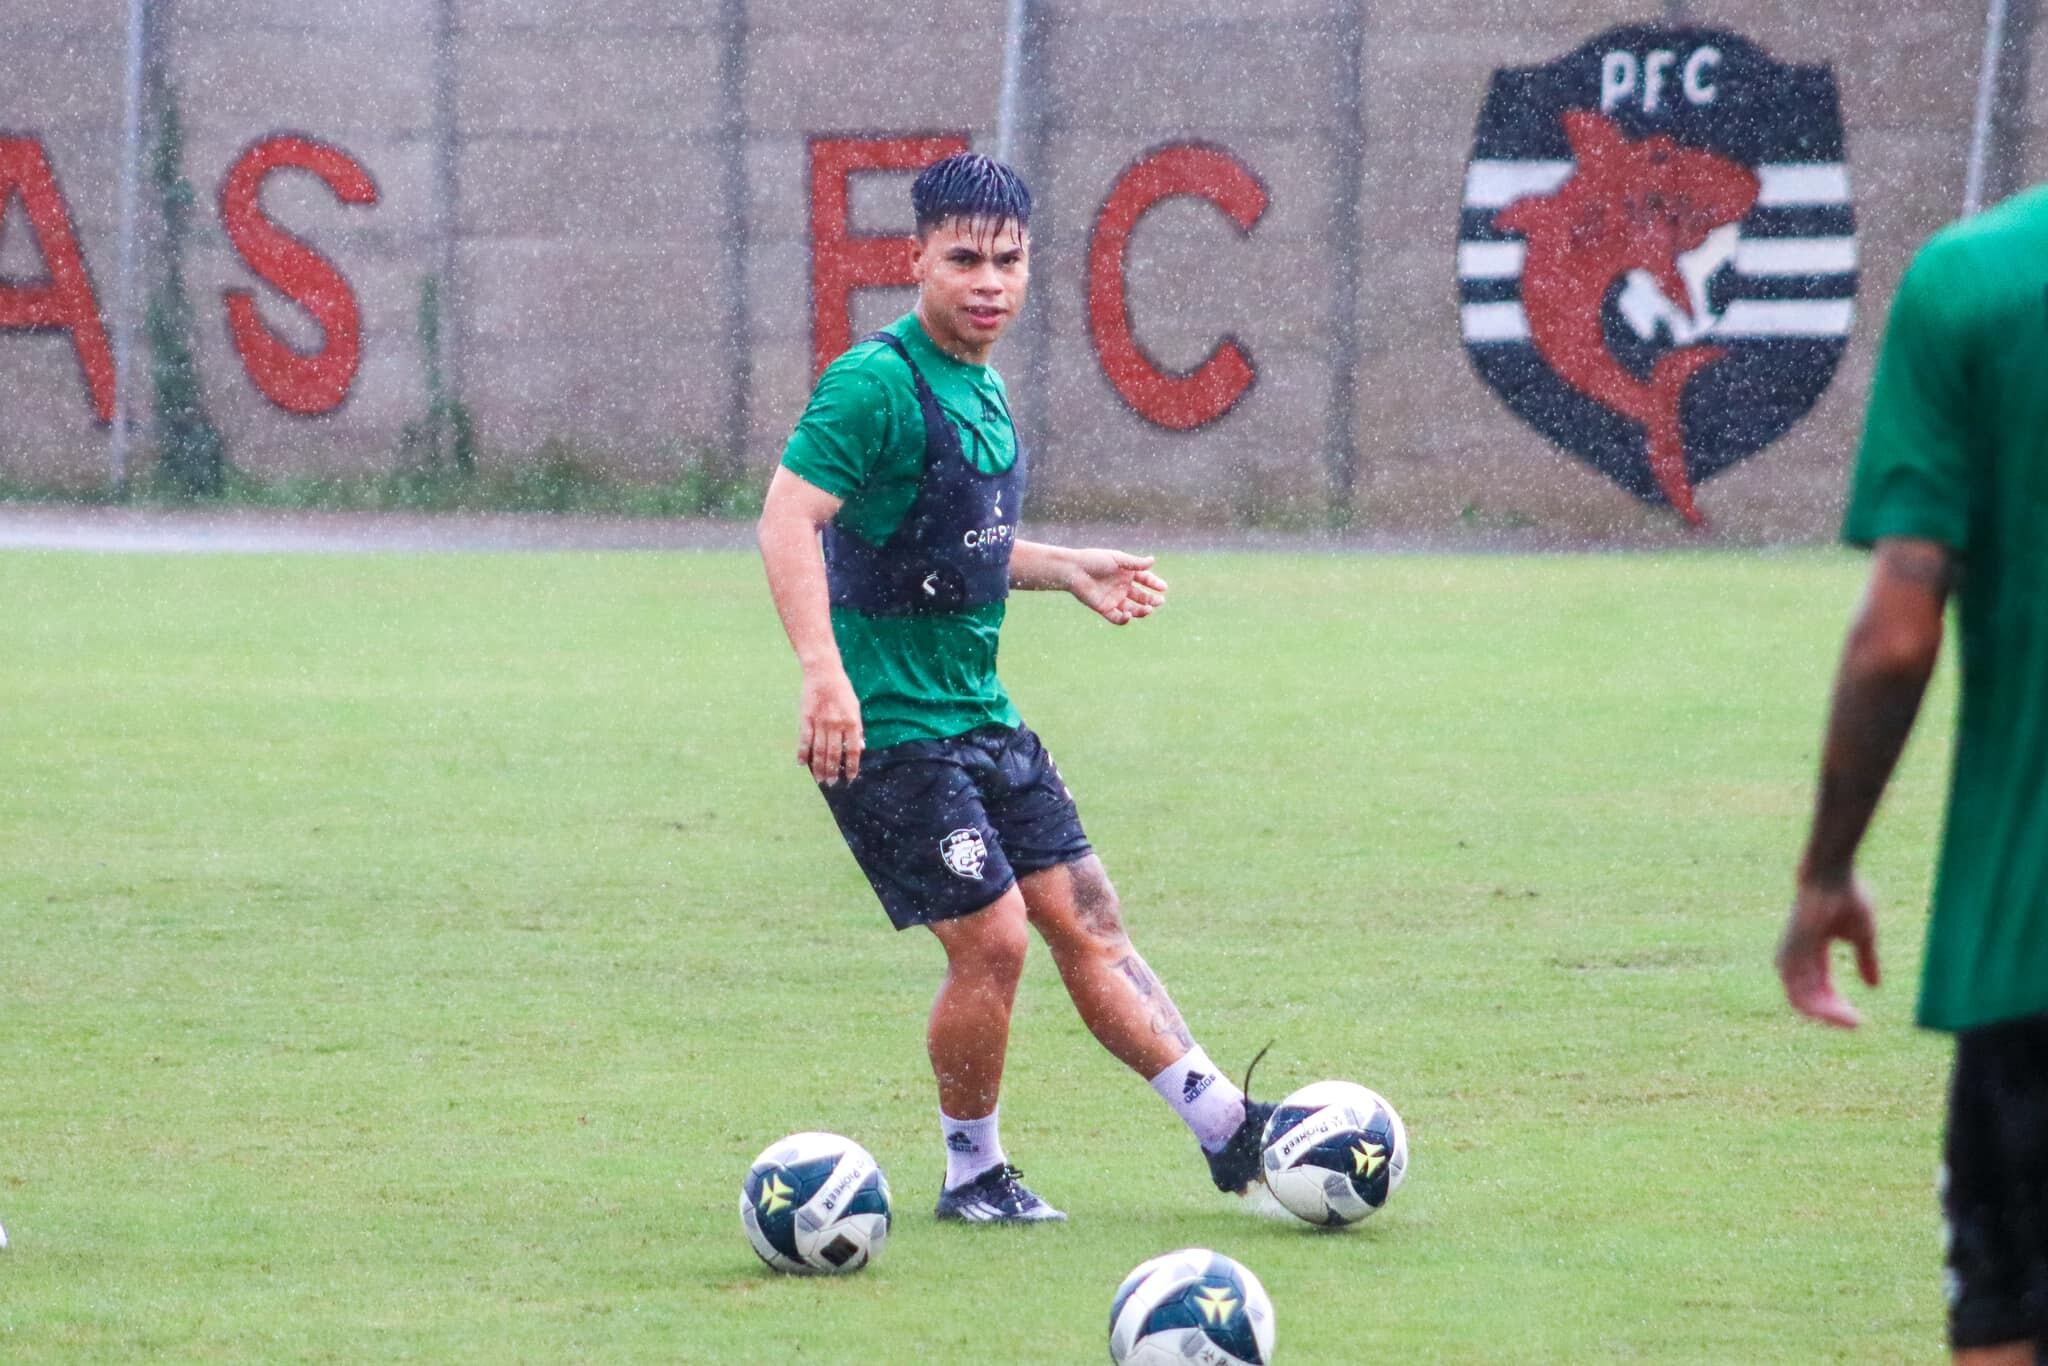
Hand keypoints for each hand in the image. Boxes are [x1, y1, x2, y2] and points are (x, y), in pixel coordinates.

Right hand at [798, 667, 862, 784]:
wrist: (823, 673)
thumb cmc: (842, 690)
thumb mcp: (855, 707)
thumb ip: (858, 728)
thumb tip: (861, 747)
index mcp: (851, 722)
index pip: (853, 750)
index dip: (851, 766)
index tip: (850, 778)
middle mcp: (836, 724)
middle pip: (834, 754)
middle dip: (833, 771)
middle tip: (832, 783)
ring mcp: (820, 722)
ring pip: (819, 751)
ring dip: (819, 767)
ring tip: (820, 780)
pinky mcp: (806, 718)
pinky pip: (804, 740)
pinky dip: (802, 754)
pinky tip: (802, 764)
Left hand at [1066, 550, 1167, 625]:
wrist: (1073, 570)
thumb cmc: (1094, 560)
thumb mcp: (1117, 559)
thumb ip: (1135, 563)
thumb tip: (1153, 560)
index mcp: (1126, 573)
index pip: (1145, 579)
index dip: (1155, 584)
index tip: (1163, 588)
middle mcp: (1122, 587)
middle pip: (1142, 596)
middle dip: (1152, 600)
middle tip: (1159, 601)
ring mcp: (1114, 599)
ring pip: (1133, 608)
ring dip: (1142, 610)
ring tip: (1148, 609)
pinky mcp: (1104, 608)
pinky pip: (1117, 618)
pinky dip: (1124, 619)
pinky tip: (1129, 614)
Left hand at [1777, 873, 1880, 1028]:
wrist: (1831, 874)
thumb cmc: (1847, 898)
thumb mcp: (1863, 935)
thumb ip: (1867, 961)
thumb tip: (1874, 987)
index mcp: (1812, 955)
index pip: (1821, 991)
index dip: (1838, 1009)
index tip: (1860, 1022)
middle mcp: (1797, 958)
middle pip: (1809, 1000)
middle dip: (1834, 1016)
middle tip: (1857, 1025)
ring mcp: (1792, 955)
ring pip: (1801, 999)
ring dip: (1827, 1014)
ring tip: (1851, 1021)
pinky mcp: (1792, 952)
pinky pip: (1798, 988)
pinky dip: (1816, 1003)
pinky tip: (1837, 1010)